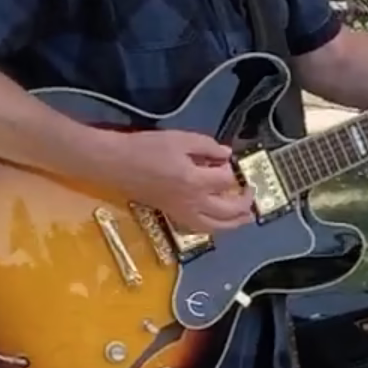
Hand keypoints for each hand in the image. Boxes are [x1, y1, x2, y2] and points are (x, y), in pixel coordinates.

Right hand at [111, 129, 252, 236]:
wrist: (115, 164)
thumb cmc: (146, 148)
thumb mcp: (180, 139)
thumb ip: (207, 147)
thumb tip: (227, 156)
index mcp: (195, 181)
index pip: (227, 180)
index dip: (232, 171)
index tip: (228, 162)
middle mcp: (192, 202)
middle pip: (228, 211)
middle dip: (244, 203)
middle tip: (252, 194)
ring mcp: (182, 212)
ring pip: (215, 227)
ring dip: (234, 223)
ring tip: (245, 217)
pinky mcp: (172, 215)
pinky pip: (198, 228)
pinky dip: (213, 227)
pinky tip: (218, 221)